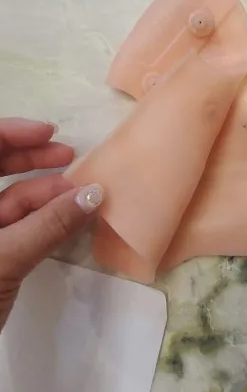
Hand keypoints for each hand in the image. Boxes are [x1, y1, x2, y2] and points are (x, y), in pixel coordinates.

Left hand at [0, 118, 102, 328]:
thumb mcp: (5, 259)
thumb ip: (48, 225)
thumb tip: (94, 194)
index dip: (12, 133)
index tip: (50, 133)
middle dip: (31, 158)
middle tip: (70, 155)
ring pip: (6, 199)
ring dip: (43, 193)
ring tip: (79, 195)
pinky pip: (13, 226)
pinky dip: (40, 220)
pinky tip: (68, 218)